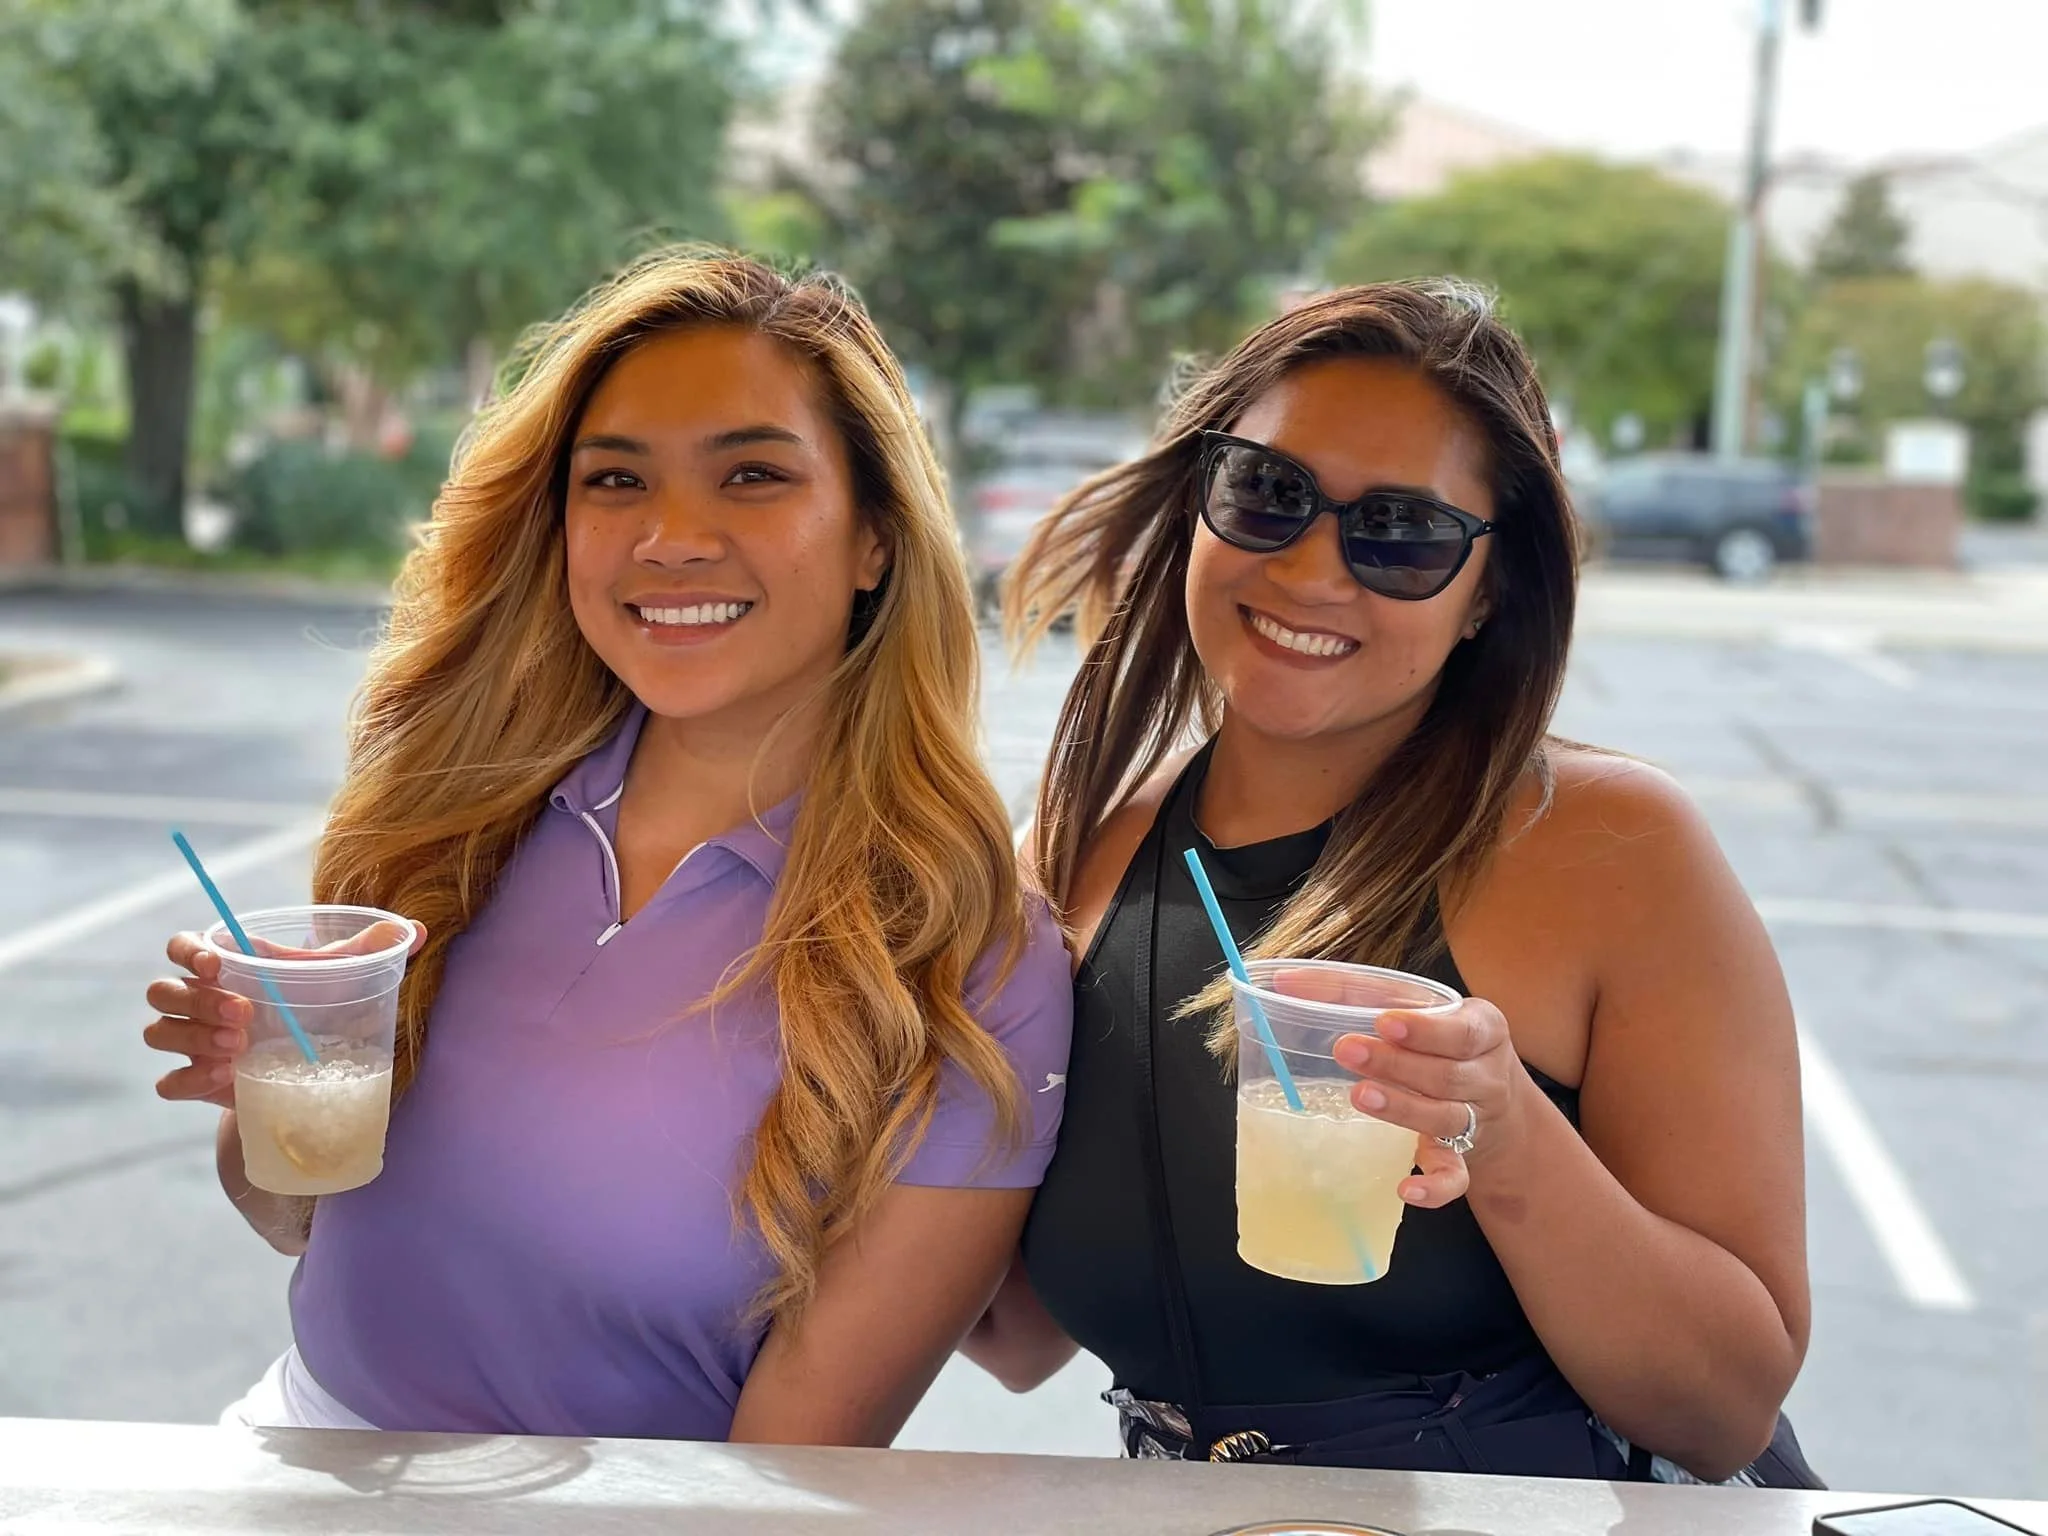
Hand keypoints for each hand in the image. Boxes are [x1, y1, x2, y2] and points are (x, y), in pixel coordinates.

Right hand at [144, 921, 422, 1107]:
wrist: (312, 1065)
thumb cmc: (318, 1003)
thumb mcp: (341, 976)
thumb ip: (371, 949)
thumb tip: (416, 929)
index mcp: (224, 965)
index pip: (182, 947)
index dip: (188, 952)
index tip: (217, 964)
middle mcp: (198, 1000)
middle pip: (163, 992)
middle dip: (199, 1002)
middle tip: (245, 1015)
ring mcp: (192, 1042)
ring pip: (159, 1033)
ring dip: (193, 1038)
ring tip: (240, 1048)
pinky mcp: (197, 1080)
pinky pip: (169, 1083)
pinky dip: (189, 1080)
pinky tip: (225, 1077)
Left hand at [1269, 970, 1528, 1205]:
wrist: (1495, 1096)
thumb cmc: (1436, 1038)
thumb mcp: (1415, 1006)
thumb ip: (1356, 991)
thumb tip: (1284, 980)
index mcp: (1483, 1028)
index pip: (1461, 1030)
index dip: (1425, 1029)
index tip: (1383, 1022)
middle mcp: (1485, 1075)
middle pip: (1446, 1074)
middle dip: (1396, 1064)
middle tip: (1347, 1050)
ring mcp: (1476, 1119)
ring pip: (1445, 1119)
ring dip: (1402, 1110)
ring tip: (1359, 1095)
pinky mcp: (1462, 1158)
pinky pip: (1455, 1177)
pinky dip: (1434, 1187)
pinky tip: (1404, 1187)